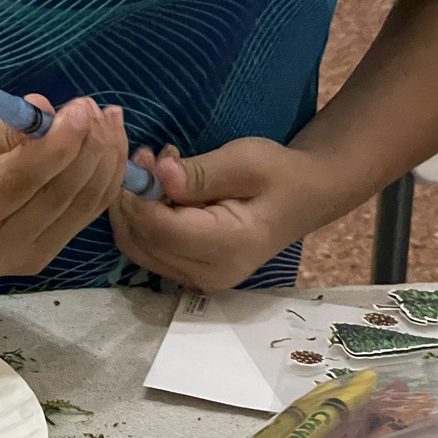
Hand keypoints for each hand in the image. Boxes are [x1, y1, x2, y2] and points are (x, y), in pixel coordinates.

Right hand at [0, 96, 128, 277]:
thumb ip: (7, 129)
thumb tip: (52, 113)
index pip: (21, 182)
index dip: (57, 145)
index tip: (80, 108)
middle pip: (59, 196)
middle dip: (88, 147)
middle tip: (92, 106)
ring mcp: (24, 260)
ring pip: (82, 206)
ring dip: (106, 159)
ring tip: (107, 118)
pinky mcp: (42, 257)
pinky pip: (86, 214)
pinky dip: (105, 177)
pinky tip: (110, 142)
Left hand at [109, 137, 332, 289]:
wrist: (305, 198)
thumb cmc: (280, 175)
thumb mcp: (246, 161)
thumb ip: (200, 173)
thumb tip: (159, 174)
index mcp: (227, 248)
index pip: (161, 231)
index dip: (138, 198)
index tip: (136, 161)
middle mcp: (208, 274)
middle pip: (143, 244)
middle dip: (131, 202)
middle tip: (142, 158)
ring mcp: (197, 280)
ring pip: (139, 250)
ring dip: (134, 209)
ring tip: (152, 168)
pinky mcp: (189, 274)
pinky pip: (150, 251)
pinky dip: (144, 220)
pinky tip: (160, 190)